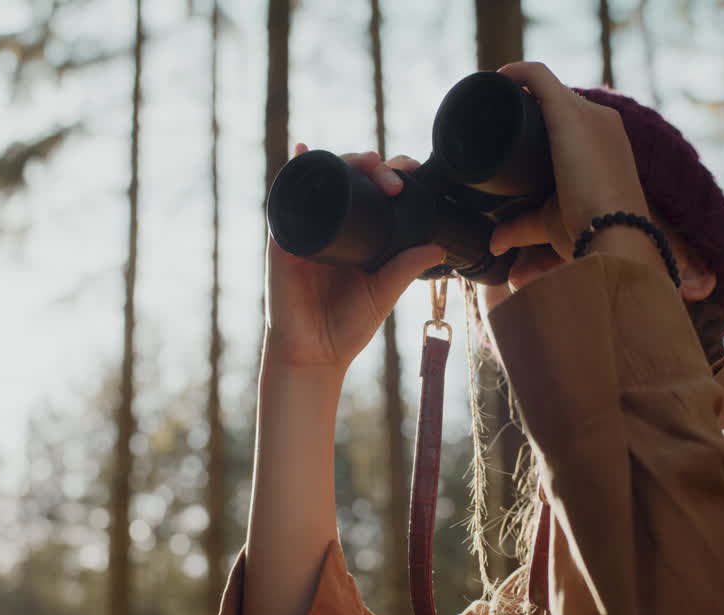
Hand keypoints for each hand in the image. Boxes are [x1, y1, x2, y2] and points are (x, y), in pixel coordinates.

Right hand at [263, 144, 445, 370]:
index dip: (392, 176)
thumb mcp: (383, 295)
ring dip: (342, 161)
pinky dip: (293, 171)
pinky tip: (303, 151)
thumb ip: (405, 270)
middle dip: (373, 165)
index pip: (376, 194)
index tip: (411, 173)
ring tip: (364, 160)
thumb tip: (439, 247)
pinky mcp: (285, 238)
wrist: (312, 354)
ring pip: (323, 180)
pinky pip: (286, 198)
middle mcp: (334, 226)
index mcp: (360, 236)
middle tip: (392, 178)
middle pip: (351, 179)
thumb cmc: (346, 327)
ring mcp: (309, 228)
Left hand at [486, 63, 662, 285]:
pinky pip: (538, 77)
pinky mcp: (568, 113)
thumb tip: (496, 244)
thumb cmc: (590, 231)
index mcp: (606, 141)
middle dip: (527, 107)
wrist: (617, 234)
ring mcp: (588, 113)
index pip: (572, 119)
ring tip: (487, 105)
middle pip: (558, 101)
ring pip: (548, 88)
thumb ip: (521, 228)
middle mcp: (602, 119)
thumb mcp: (552, 222)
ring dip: (518, 90)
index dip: (542, 122)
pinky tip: (495, 80)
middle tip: (491, 122)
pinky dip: (516, 73)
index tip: (512, 134)